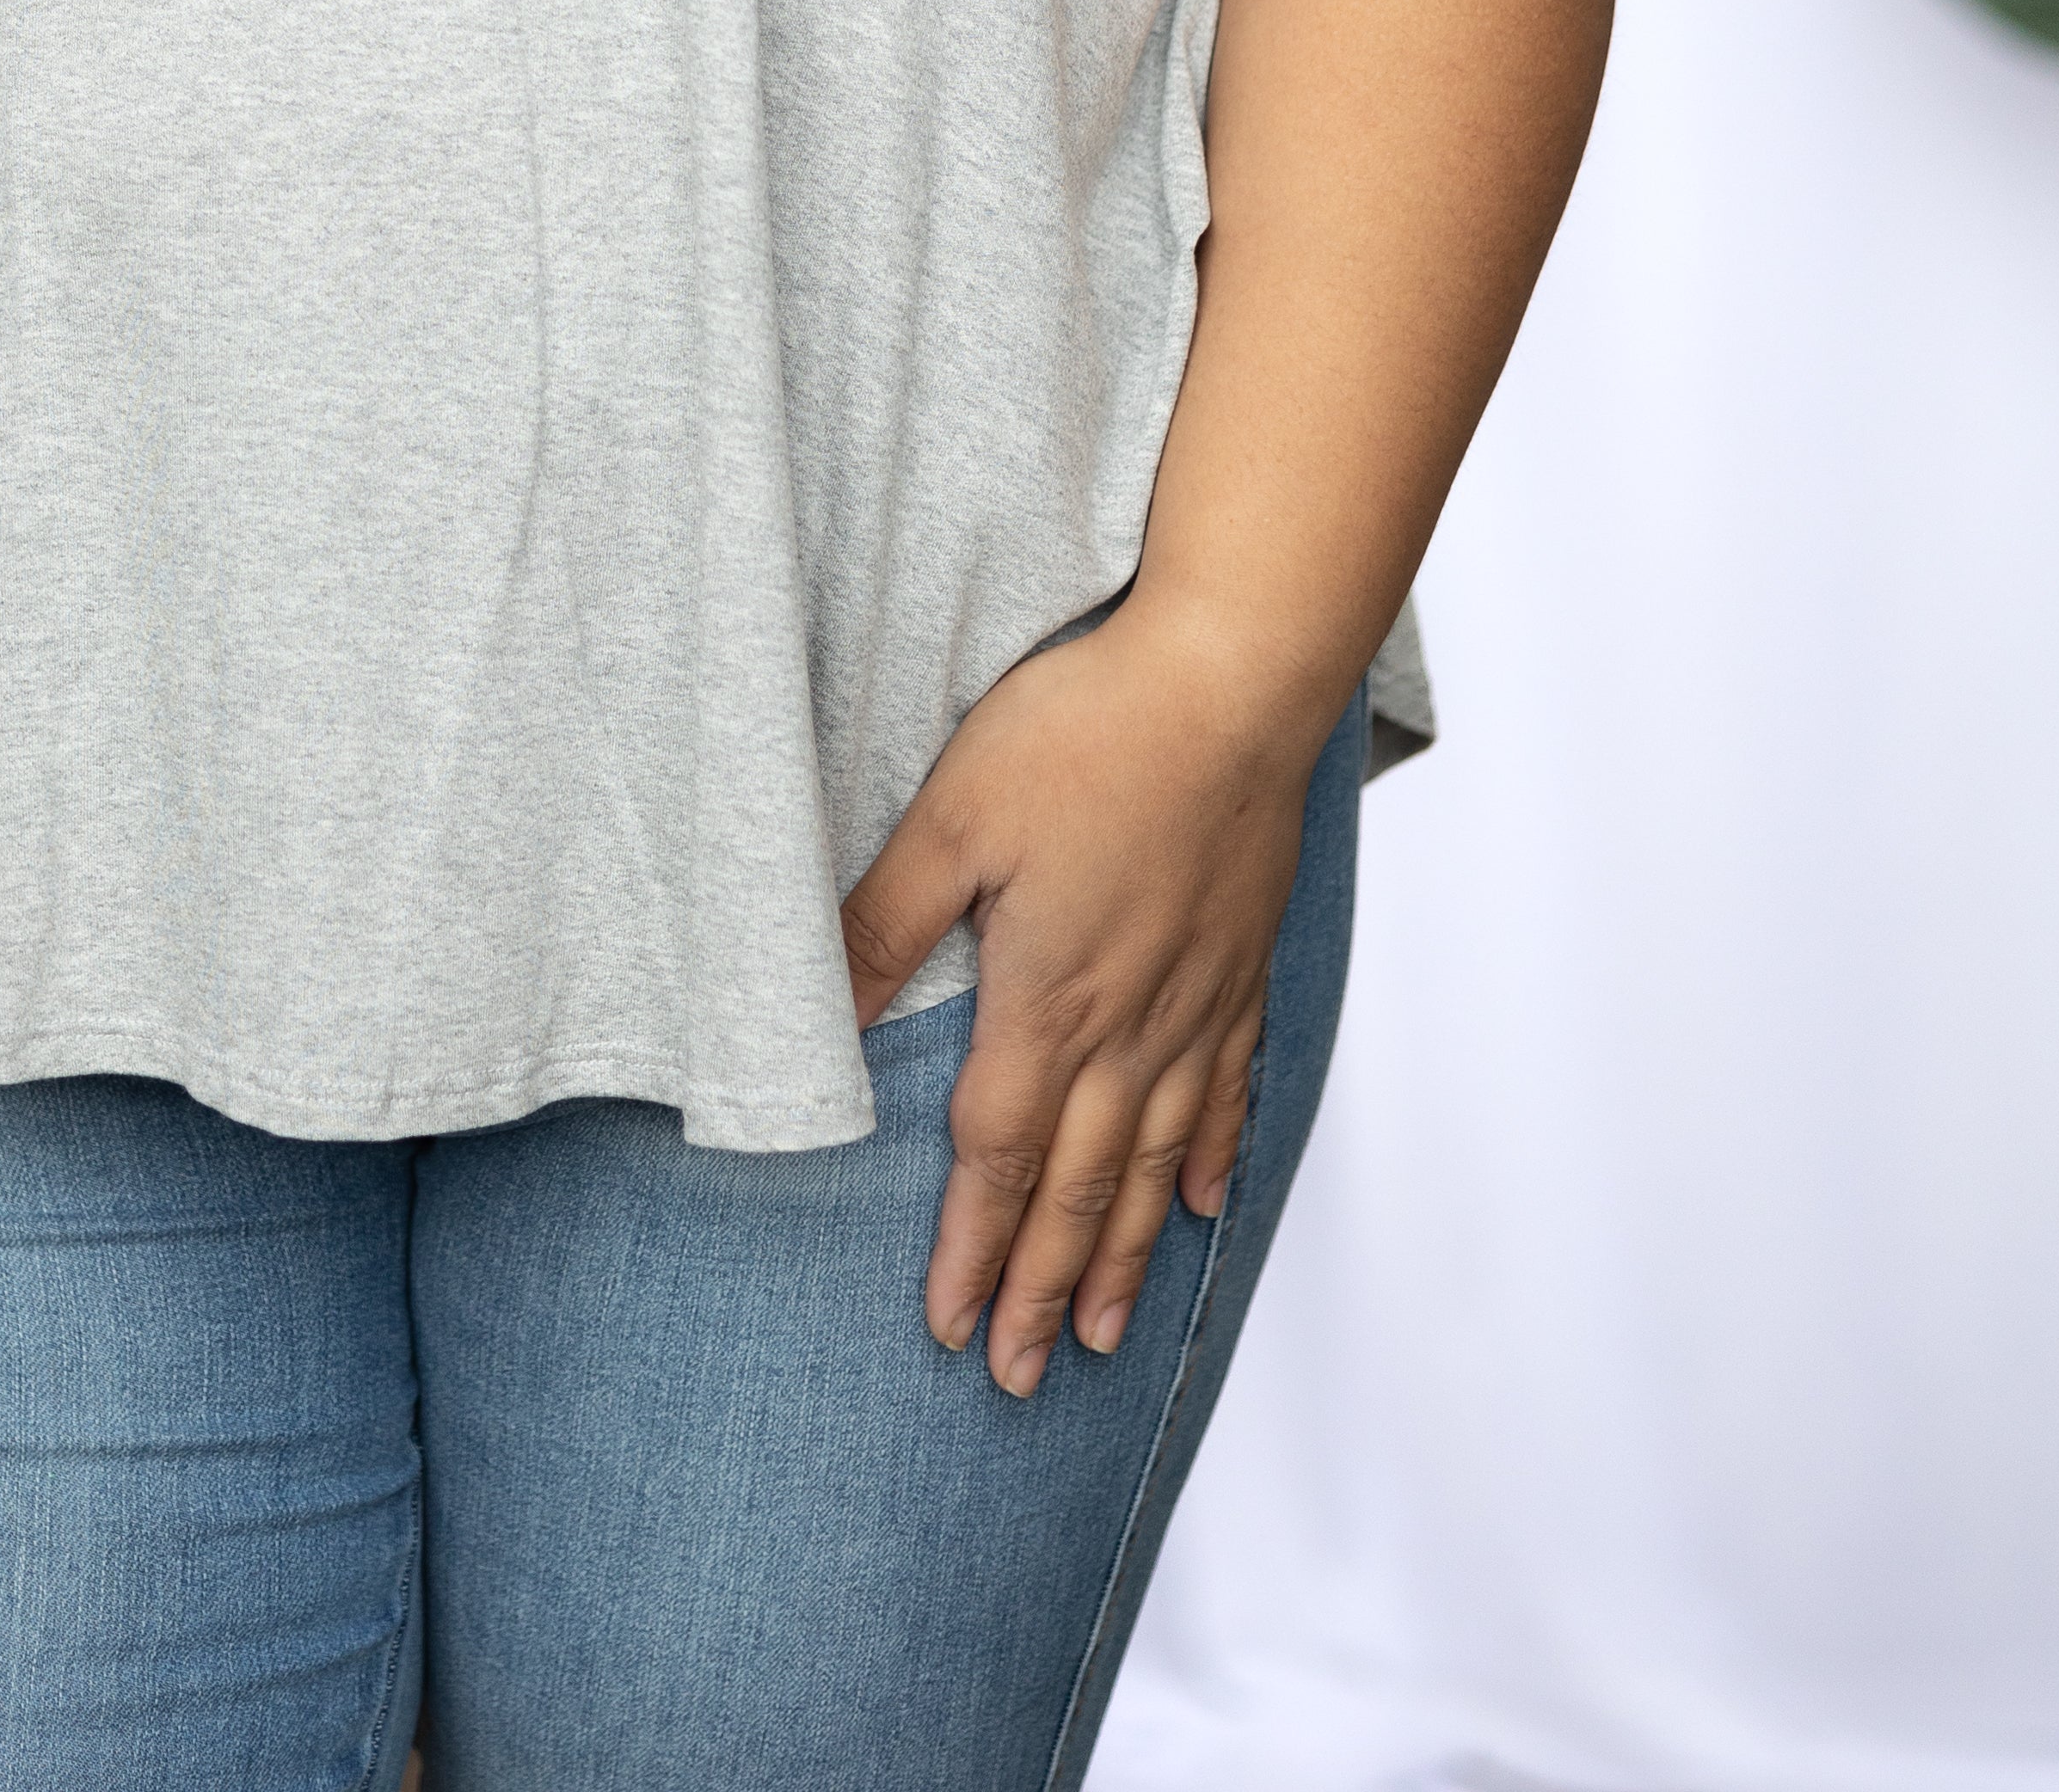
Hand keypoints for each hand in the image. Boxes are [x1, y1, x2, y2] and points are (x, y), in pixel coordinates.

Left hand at [837, 597, 1322, 1399]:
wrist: (1231, 681)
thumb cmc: (1086, 732)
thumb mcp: (952, 816)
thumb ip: (884, 924)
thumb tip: (818, 1014)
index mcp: (1047, 999)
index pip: (998, 1156)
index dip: (972, 1248)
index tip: (950, 1327)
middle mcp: (1129, 1026)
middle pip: (1079, 1188)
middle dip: (1045, 1291)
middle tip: (1022, 1377)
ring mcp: (1196, 1001)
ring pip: (1157, 1163)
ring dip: (1127, 1256)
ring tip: (1108, 1338)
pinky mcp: (1240, 963)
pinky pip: (1229, 1089)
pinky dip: (1214, 1158)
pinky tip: (1204, 1207)